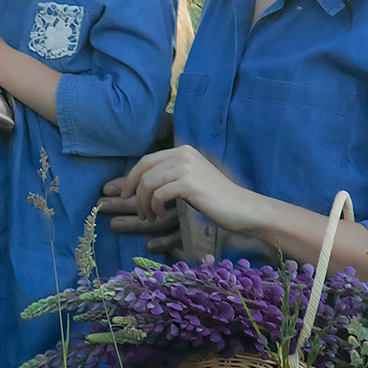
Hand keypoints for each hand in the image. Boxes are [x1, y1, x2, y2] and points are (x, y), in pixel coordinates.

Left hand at [103, 146, 265, 234]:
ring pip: (148, 183)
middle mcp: (184, 154)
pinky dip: (154, 207)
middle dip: (132, 191)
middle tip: (136, 210)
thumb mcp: (190, 181)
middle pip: (144, 169)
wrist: (242, 208)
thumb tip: (134, 184)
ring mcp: (187, 167)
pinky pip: (158, 194)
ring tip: (149, 217)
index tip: (126, 195)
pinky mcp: (189, 183)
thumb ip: (168, 177)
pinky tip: (158, 216)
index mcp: (183, 150)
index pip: (146, 160)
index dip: (131, 178)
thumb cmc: (216, 199)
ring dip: (143, 203)